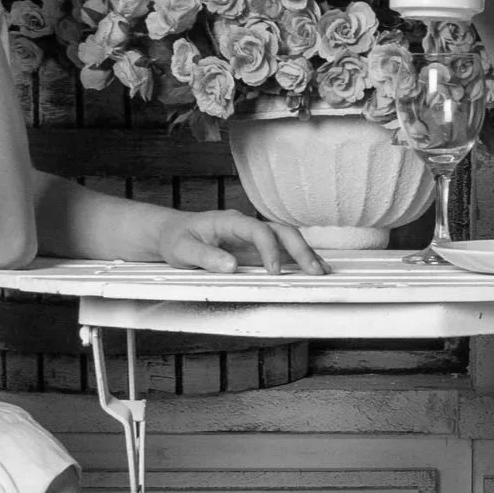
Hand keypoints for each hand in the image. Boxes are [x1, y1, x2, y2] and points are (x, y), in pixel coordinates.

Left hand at [154, 210, 327, 275]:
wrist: (172, 233)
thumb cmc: (177, 238)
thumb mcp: (182, 249)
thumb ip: (205, 256)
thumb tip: (231, 266)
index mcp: (229, 221)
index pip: (257, 230)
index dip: (269, 249)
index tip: (274, 271)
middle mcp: (246, 226)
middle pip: (281, 231)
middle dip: (300, 249)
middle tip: (313, 270)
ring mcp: (252, 237)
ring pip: (286, 239)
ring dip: (305, 253)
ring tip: (321, 271)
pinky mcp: (254, 248)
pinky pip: (281, 250)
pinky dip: (297, 259)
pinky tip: (311, 269)